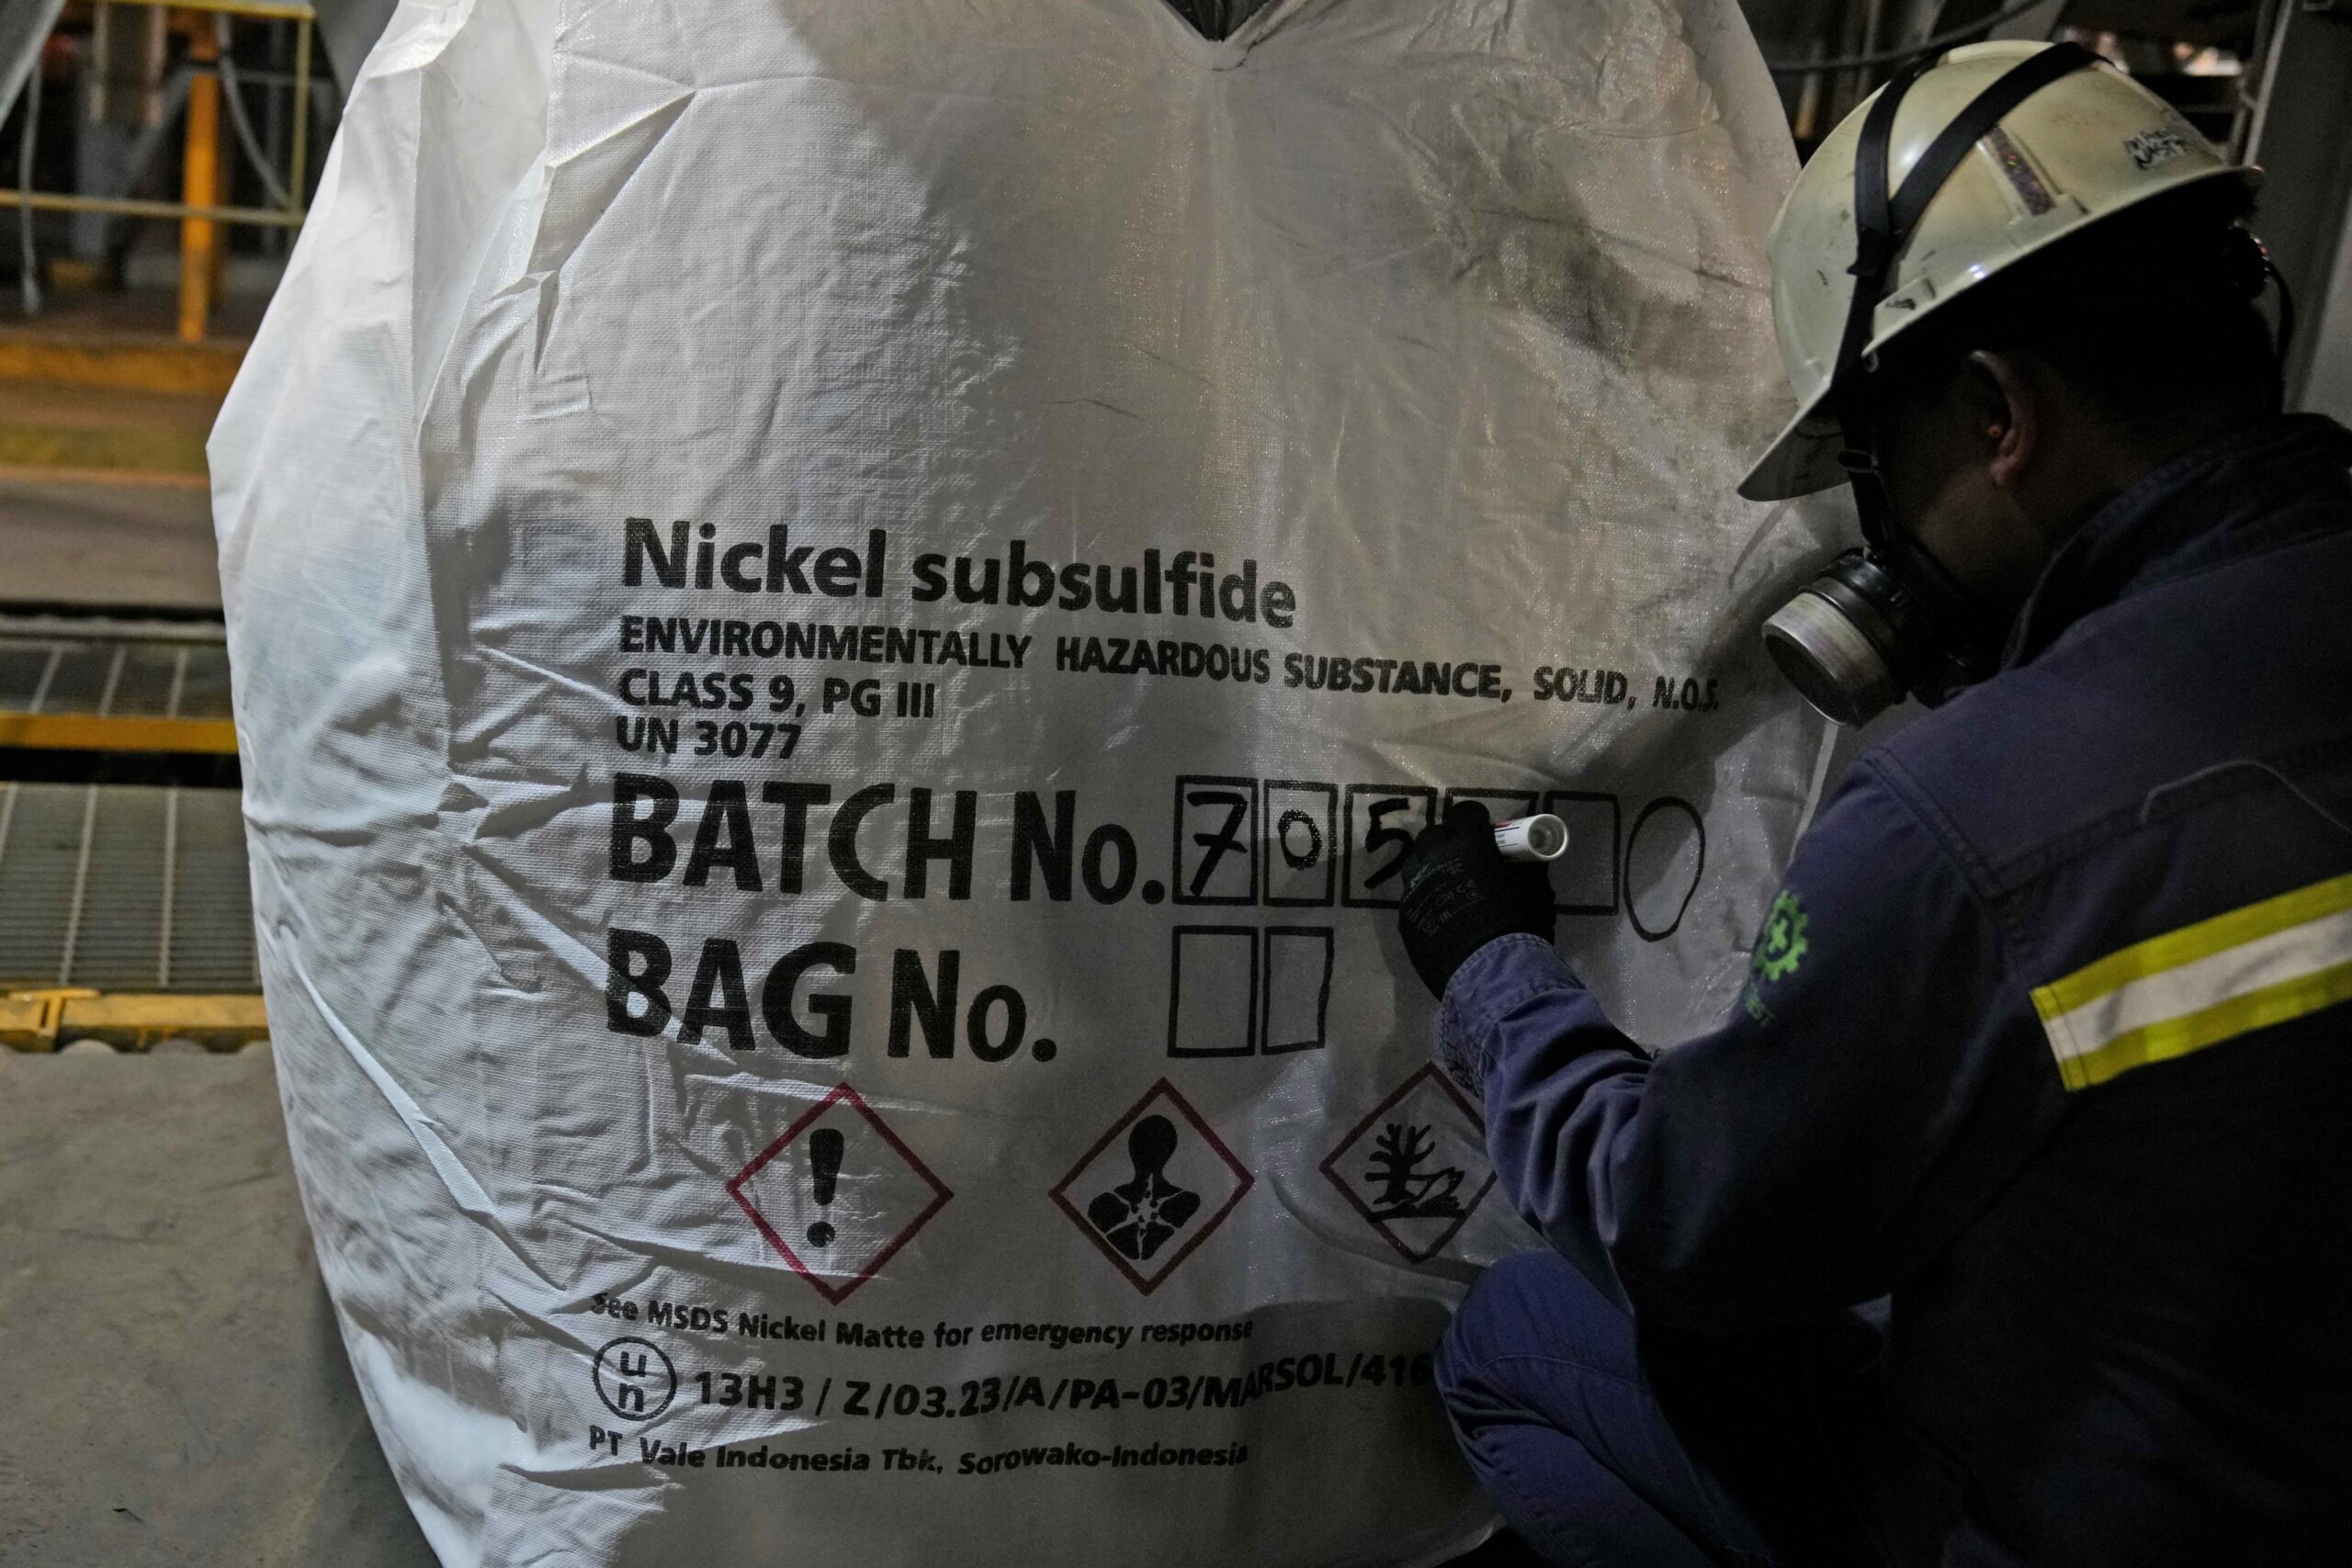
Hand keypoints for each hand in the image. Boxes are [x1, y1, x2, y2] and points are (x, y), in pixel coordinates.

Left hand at [1394, 800, 1557, 998]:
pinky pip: (1412, 899)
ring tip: (1447, 888)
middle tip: (1464, 859)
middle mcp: (1437, 860)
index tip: (1486, 833)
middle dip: (1447, 841)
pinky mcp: (1405, 918)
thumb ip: (1528, 869)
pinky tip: (1441, 918)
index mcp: (1470, 846)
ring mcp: (1416, 889)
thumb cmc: (1519, 926)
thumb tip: (1530, 861)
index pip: (1465, 813)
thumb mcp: (1536, 892)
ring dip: (1430, 869)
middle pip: (1432, 835)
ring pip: (1415, 865)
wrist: (1491, 974)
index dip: (1475, 821)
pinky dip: (1425, 901)